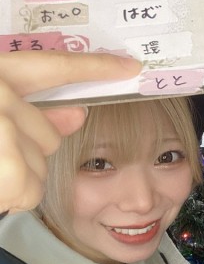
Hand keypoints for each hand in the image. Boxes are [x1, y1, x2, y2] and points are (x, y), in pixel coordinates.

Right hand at [0, 51, 140, 213]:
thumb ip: (29, 111)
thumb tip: (79, 114)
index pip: (54, 66)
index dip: (95, 66)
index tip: (131, 66)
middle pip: (50, 138)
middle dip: (26, 154)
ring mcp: (0, 129)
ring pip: (38, 171)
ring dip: (16, 182)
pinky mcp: (4, 167)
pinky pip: (24, 191)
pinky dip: (8, 197)